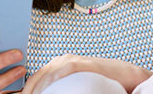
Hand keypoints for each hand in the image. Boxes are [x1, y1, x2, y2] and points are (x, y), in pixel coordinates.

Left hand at [21, 54, 148, 93]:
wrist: (126, 77)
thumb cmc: (102, 83)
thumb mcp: (76, 86)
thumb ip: (61, 90)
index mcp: (57, 65)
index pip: (35, 78)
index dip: (26, 90)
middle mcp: (62, 60)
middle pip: (37, 77)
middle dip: (28, 91)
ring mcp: (72, 60)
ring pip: (47, 74)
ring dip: (37, 88)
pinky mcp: (82, 63)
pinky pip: (63, 70)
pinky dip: (53, 79)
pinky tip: (46, 89)